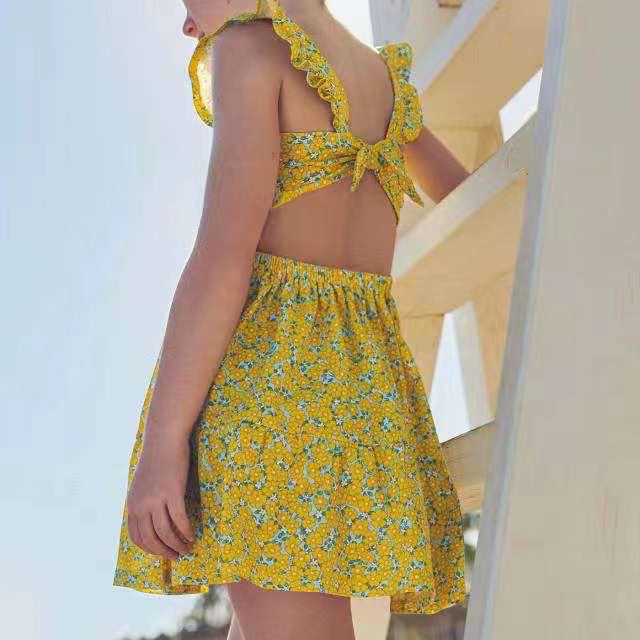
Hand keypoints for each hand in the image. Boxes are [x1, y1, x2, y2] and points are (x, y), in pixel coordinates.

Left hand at [126, 433, 195, 560]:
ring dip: (177, 545)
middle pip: (151, 539)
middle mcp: (141, 505)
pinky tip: (193, 535)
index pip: (137, 537)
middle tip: (178, 556)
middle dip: (164, 552)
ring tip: (187, 548)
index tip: (162, 553)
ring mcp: (156, 499)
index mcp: (132, 504)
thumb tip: (149, 519)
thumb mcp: (142, 484)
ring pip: (165, 532)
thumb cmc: (157, 459)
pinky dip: (186, 531)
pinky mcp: (172, 492)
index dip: (150, 549)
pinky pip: (179, 519)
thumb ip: (143, 502)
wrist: (164, 439)